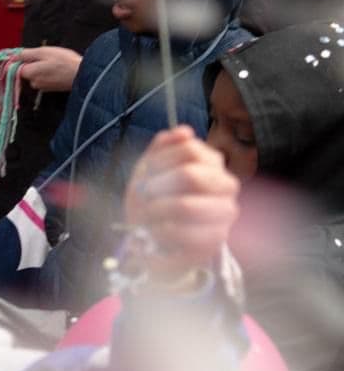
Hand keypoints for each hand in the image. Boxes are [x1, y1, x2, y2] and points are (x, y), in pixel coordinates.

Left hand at [15, 46, 81, 92]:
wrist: (84, 74)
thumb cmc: (64, 61)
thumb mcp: (43, 52)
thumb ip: (26, 54)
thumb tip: (13, 56)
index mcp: (29, 73)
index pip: (15, 67)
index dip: (20, 59)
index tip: (28, 53)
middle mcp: (33, 83)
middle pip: (26, 70)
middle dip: (33, 62)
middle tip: (47, 55)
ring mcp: (42, 87)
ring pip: (36, 74)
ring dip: (42, 67)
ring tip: (54, 61)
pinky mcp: (51, 88)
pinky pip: (44, 78)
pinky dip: (49, 72)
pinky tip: (58, 68)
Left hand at [123, 126, 239, 279]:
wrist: (152, 238)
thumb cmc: (153, 200)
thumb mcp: (150, 169)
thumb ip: (163, 148)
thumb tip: (183, 131)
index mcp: (211, 164)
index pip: (190, 149)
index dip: (159, 160)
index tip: (147, 173)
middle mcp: (226, 186)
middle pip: (191, 175)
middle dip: (157, 186)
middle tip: (145, 196)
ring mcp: (225, 213)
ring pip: (186, 206)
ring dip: (156, 211)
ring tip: (149, 216)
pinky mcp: (217, 240)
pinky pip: (185, 234)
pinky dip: (162, 232)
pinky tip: (157, 232)